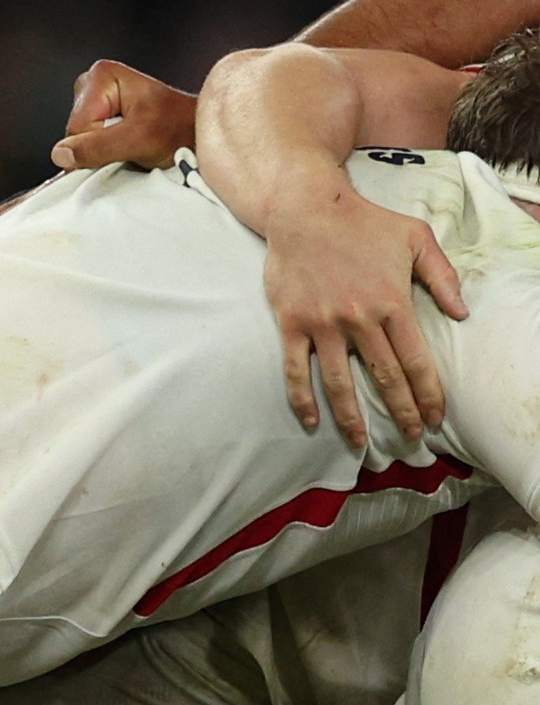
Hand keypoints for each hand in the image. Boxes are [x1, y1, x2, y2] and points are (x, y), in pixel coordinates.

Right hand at [53, 61, 197, 170]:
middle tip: (128, 142)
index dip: (96, 144)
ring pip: (78, 141)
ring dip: (102, 150)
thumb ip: (98, 147)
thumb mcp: (138, 139)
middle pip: (74, 133)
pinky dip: (103, 151)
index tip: (123, 142)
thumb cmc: (176, 128)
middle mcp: (94, 83)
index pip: (76, 127)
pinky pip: (84, 144)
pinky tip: (123, 144)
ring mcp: (94, 100)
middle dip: (97, 146)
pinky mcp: (97, 116)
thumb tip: (62, 154)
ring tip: (130, 142)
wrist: (193, 132)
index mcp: (102, 76)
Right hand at [262, 176, 465, 446]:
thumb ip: (442, 276)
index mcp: (392, 302)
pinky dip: (304, 399)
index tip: (436, 417)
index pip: (415, 359)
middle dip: (401, 413)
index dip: (428, 393)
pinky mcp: (293, 326)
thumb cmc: (364, 223)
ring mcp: (324, 325)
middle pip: (384, 378)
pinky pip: (298, 371)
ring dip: (352, 418)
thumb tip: (460, 313)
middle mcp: (359, 320)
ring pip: (341, 383)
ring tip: (361, 443)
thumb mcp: (416, 237)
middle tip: (411, 439)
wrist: (307, 211)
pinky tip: (312, 420)